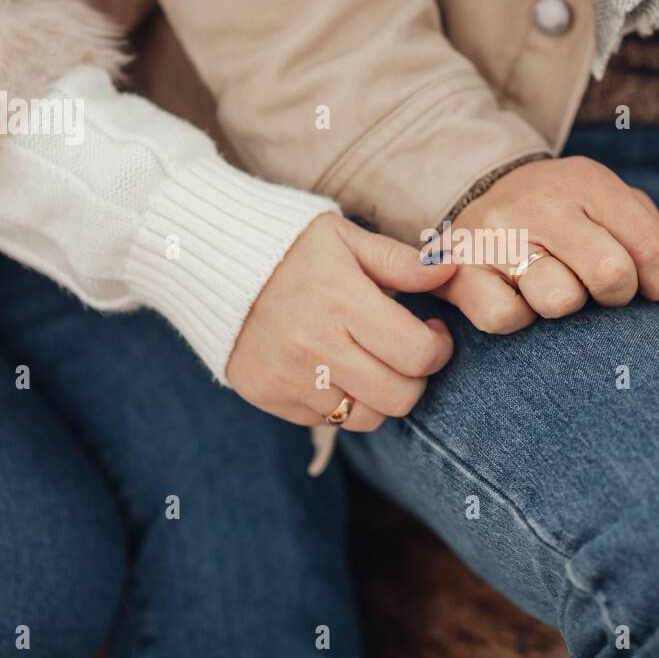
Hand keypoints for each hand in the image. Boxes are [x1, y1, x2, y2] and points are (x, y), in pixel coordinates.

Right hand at [226, 213, 455, 430]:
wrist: (208, 260)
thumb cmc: (288, 245)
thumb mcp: (346, 238)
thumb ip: (401, 261)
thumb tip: (450, 269)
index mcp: (342, 301)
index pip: (416, 354)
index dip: (438, 349)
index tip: (432, 332)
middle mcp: (315, 346)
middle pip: (398, 397)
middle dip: (417, 378)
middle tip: (409, 353)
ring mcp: (288, 376)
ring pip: (365, 418)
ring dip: (379, 395)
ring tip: (371, 362)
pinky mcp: (267, 395)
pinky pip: (326, 420)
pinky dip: (341, 402)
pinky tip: (334, 369)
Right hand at [436, 156, 658, 333]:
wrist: (479, 196)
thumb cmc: (569, 219)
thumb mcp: (619, 215)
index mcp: (589, 181)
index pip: (652, 250)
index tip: (647, 289)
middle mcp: (542, 201)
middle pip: (611, 275)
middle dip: (615, 297)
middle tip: (598, 292)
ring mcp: (498, 233)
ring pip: (559, 300)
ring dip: (563, 309)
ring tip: (552, 289)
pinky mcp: (460, 268)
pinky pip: (506, 317)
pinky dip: (518, 321)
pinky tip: (518, 301)